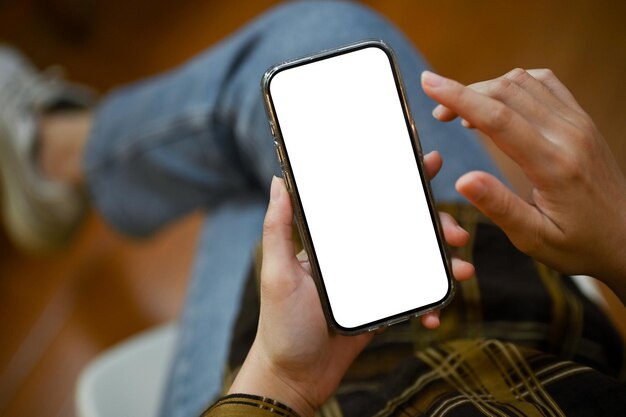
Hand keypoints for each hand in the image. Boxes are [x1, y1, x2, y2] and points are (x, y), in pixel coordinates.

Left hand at [228, 151, 474, 416]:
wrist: (295, 376)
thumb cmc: (281, 325)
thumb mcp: (277, 273)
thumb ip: (278, 228)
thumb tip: (279, 182)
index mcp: (337, 242)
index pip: (370, 204)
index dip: (401, 183)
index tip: (429, 165)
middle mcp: (358, 257)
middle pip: (405, 231)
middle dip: (436, 227)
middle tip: (457, 235)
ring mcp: (374, 284)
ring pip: (417, 264)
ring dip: (443, 265)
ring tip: (463, 271)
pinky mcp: (383, 310)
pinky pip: (414, 302)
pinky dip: (429, 307)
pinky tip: (434, 317)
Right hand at [421, 68, 625, 301]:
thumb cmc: (581, 244)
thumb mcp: (535, 238)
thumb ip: (499, 207)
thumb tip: (462, 181)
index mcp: (554, 166)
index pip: (497, 118)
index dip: (458, 98)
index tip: (429, 82)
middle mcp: (569, 134)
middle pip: (506, 92)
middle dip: (464, 92)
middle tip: (438, 111)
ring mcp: (578, 123)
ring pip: (524, 82)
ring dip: (487, 88)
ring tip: (463, 112)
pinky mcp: (582, 120)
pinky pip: (545, 83)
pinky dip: (513, 84)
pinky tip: (499, 102)